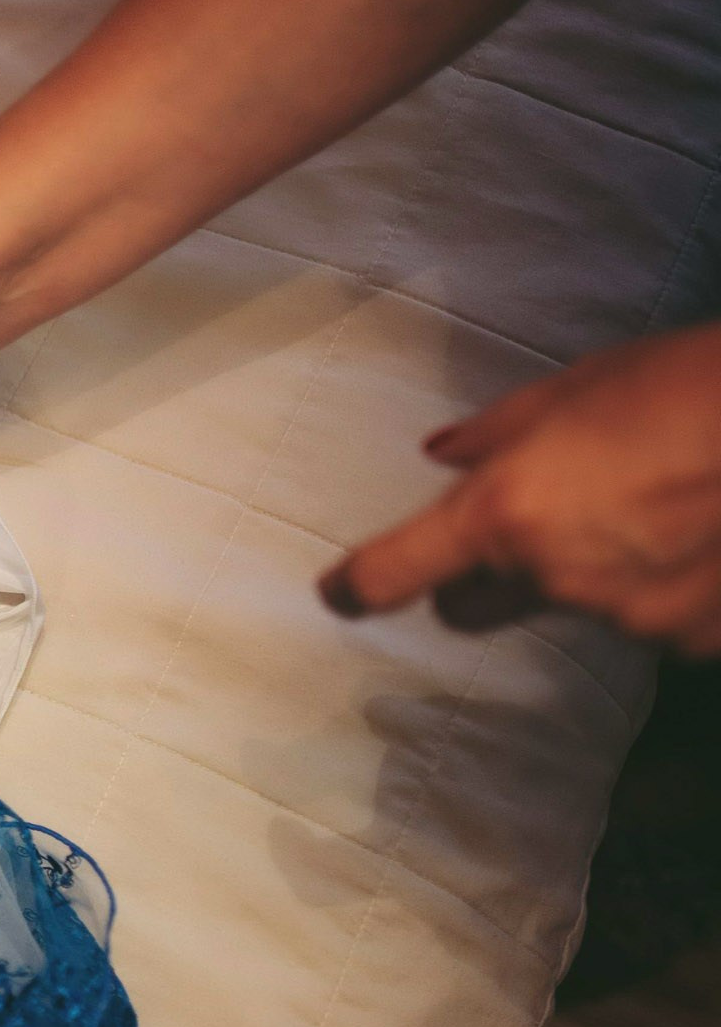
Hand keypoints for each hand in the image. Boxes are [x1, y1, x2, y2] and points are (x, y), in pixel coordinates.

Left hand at [320, 322, 720, 654]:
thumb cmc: (692, 384)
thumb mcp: (579, 386)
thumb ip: (499, 432)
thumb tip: (446, 454)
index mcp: (508, 513)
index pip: (399, 572)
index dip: (361, 585)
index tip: (341, 594)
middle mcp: (559, 578)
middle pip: (475, 609)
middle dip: (482, 580)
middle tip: (525, 525)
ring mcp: (634, 621)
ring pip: (576, 608)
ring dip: (592, 571)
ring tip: (654, 502)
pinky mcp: (700, 643)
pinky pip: (655, 621)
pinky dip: (663, 586)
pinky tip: (701, 532)